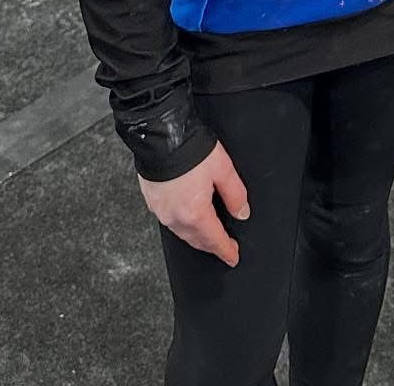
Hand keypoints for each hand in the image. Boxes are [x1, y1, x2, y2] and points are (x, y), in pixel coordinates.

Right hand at [139, 142, 249, 265]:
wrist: (160, 135)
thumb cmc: (190, 149)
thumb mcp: (223, 169)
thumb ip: (235, 194)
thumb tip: (242, 213)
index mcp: (195, 213)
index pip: (214, 240)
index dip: (226, 250)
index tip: (233, 257)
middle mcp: (175, 218)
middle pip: (197, 240)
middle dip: (211, 246)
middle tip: (223, 247)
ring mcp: (161, 211)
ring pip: (182, 233)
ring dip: (196, 237)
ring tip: (207, 235)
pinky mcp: (152, 201)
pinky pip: (170, 221)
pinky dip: (182, 224)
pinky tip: (187, 217)